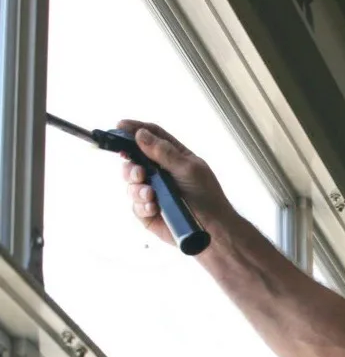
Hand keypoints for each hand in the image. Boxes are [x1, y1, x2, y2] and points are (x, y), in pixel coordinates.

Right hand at [117, 120, 236, 247]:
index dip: (135, 129)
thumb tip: (140, 134)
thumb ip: (164, 152)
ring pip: (131, 183)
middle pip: (134, 160)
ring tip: (151, 194)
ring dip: (137, 187)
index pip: (151, 137)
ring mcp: (152, 191)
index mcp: (172, 156)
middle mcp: (160, 172)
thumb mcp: (188, 169)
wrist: (212, 230)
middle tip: (139, 173)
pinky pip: (135, 204)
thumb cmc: (207, 197)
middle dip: (131, 165)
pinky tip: (154, 207)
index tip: (120, 126)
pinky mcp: (148, 211)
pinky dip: (142, 205)